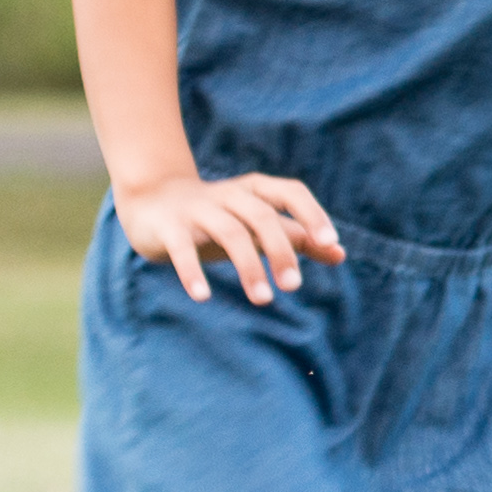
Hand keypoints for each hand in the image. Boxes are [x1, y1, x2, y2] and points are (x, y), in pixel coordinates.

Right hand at [117, 164, 347, 305]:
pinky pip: (182, 248)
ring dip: (248, 266)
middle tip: (293, 286)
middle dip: (280, 250)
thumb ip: (297, 237)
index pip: (290, 191)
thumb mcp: (257, 225)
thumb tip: (340, 253)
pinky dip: (192, 271)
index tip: (330, 241)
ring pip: (228, 232)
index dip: (311, 213)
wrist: (151, 200)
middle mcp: (228, 194)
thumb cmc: (217, 217)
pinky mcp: (169, 227)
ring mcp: (197, 209)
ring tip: (263, 300)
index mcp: (254, 191)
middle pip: (261, 216)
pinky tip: (203, 296)